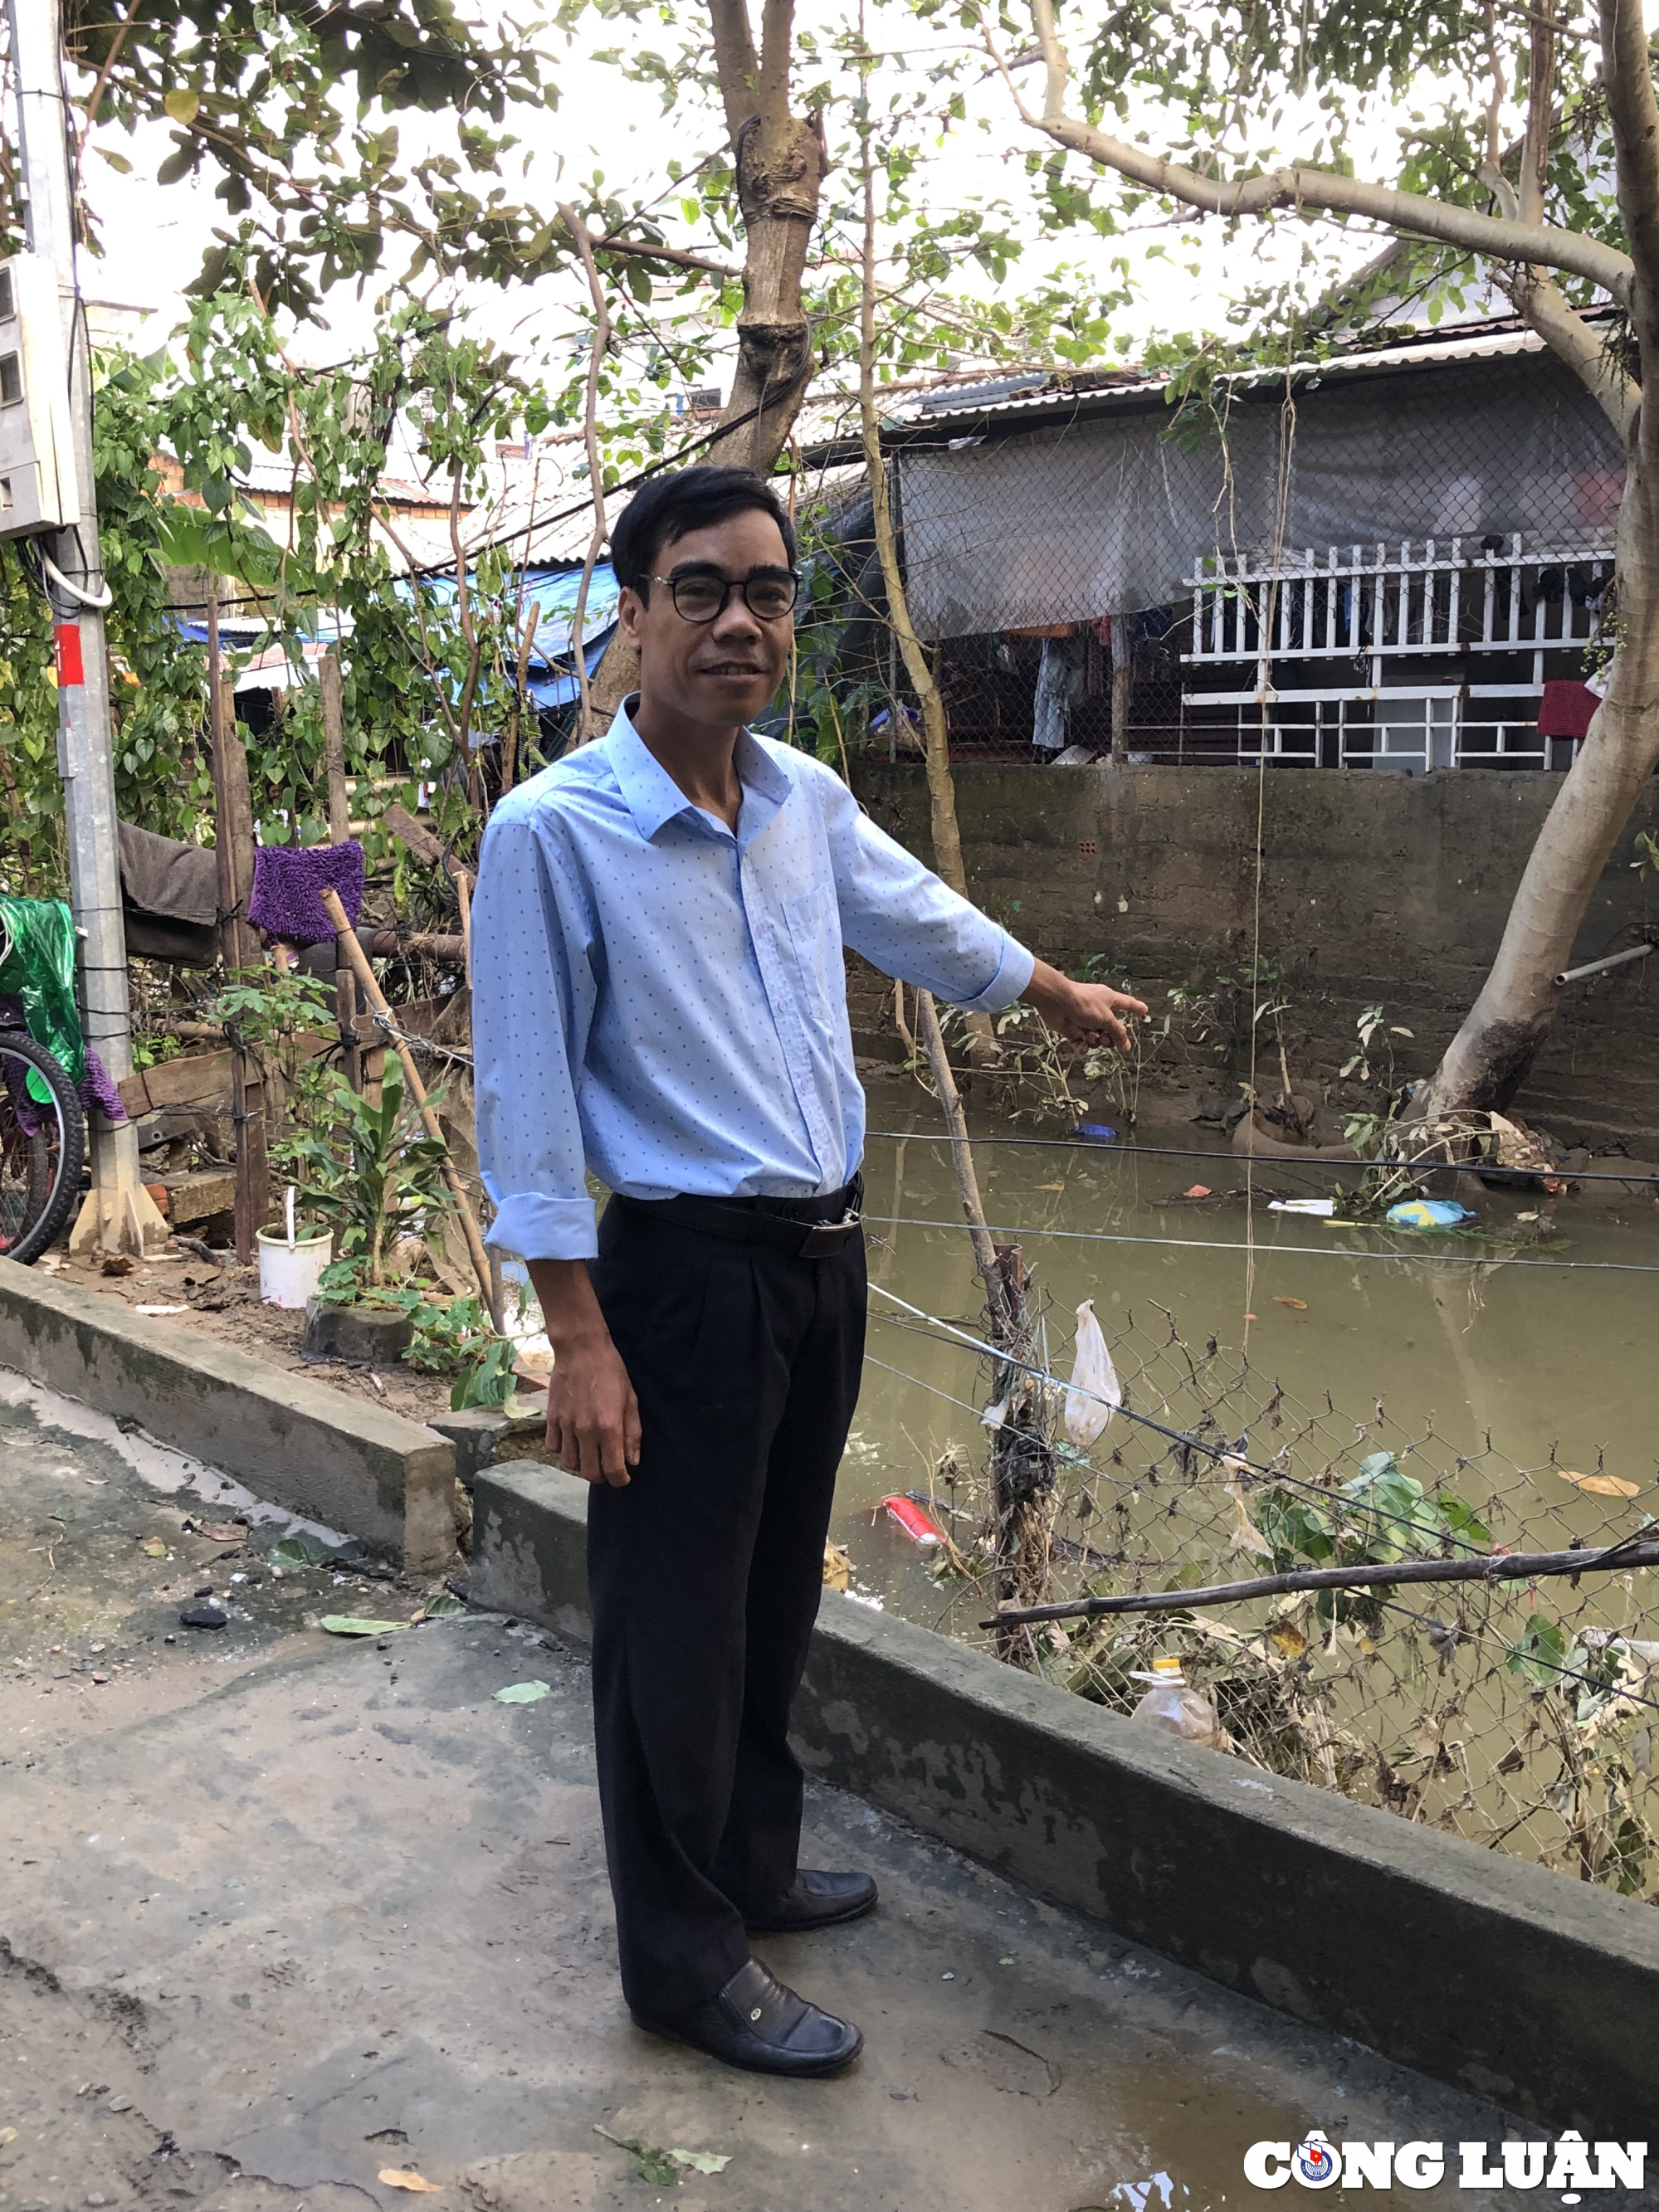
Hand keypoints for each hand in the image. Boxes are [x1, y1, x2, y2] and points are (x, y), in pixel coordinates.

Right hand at [526, 1259, 640, 1486]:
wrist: (581, 1349)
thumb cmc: (611, 1372)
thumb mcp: (631, 1400)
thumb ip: (632, 1433)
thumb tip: (633, 1461)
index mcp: (609, 1427)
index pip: (613, 1470)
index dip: (620, 1480)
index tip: (623, 1478)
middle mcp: (585, 1431)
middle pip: (590, 1473)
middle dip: (602, 1476)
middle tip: (608, 1468)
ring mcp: (565, 1426)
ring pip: (570, 1464)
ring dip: (581, 1465)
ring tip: (590, 1455)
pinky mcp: (551, 1419)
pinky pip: (553, 1448)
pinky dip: (563, 1451)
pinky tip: (573, 1442)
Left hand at [1020, 958, 1147, 1051]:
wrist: (1056, 1001)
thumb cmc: (1084, 1004)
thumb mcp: (1106, 1019)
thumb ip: (1118, 1033)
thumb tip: (1127, 1046)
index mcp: (1110, 1000)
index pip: (1128, 1004)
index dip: (1136, 1008)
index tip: (1145, 1010)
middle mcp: (1098, 1009)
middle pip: (1110, 1028)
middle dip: (1109, 1037)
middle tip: (1105, 1039)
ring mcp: (1083, 1018)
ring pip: (1095, 1036)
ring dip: (1094, 1041)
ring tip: (1090, 1037)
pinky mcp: (1070, 1027)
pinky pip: (1080, 1041)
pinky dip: (1081, 1046)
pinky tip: (1081, 1048)